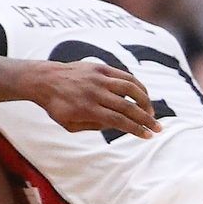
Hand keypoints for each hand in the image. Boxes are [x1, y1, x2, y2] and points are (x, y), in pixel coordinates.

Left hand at [26, 61, 159, 137]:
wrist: (45, 80)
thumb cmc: (56, 106)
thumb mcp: (69, 124)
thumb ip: (93, 126)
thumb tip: (117, 125)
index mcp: (86, 109)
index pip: (117, 121)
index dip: (135, 129)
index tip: (147, 135)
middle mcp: (95, 93)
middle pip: (127, 106)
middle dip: (146, 118)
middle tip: (157, 127)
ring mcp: (99, 78)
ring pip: (130, 88)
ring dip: (145, 101)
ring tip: (151, 112)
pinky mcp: (101, 67)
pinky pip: (124, 76)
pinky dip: (137, 86)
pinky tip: (143, 95)